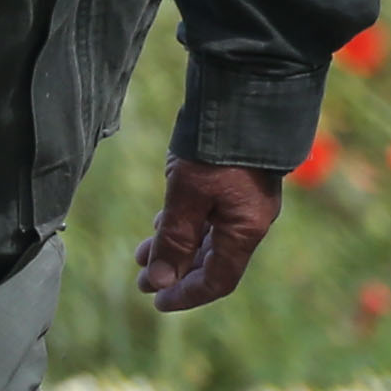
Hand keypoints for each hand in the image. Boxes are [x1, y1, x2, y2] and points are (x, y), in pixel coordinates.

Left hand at [134, 156, 282, 311]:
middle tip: (142, 279)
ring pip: (208, 237)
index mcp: (245, 229)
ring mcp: (244, 199)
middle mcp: (249, 219)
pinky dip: (184, 225)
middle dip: (175, 271)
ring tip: (142, 253)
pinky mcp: (235, 179)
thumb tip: (160, 281)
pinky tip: (162, 221)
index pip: (217, 280)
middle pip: (212, 261)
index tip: (156, 301)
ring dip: (175, 247)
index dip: (186, 295)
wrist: (245, 90)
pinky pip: (209, 215)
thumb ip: (174, 240)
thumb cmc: (215, 146)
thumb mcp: (186, 196)